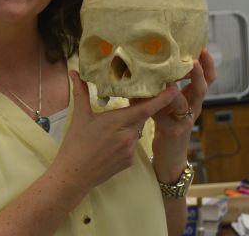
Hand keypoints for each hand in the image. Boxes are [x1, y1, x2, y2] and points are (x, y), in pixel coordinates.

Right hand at [49, 71, 178, 198]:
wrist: (74, 175)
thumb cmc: (75, 144)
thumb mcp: (79, 116)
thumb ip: (80, 92)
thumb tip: (73, 72)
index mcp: (117, 122)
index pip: (146, 108)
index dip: (162, 98)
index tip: (174, 88)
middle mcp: (128, 136)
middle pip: (143, 116)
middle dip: (142, 107)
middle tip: (141, 95)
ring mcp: (130, 150)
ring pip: (137, 130)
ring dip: (131, 123)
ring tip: (115, 124)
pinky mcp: (129, 161)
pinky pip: (133, 144)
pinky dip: (127, 138)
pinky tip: (112, 141)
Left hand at [150, 48, 215, 181]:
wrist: (169, 156)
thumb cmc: (165, 124)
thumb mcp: (167, 103)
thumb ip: (160, 88)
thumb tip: (141, 64)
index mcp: (193, 98)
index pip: (206, 78)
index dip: (207, 64)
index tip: (203, 47)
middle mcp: (193, 107)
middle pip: (203, 87)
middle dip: (201, 72)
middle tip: (197, 58)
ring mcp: (185, 120)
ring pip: (186, 102)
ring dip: (180, 87)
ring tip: (176, 75)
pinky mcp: (174, 131)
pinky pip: (165, 116)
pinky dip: (157, 105)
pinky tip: (146, 96)